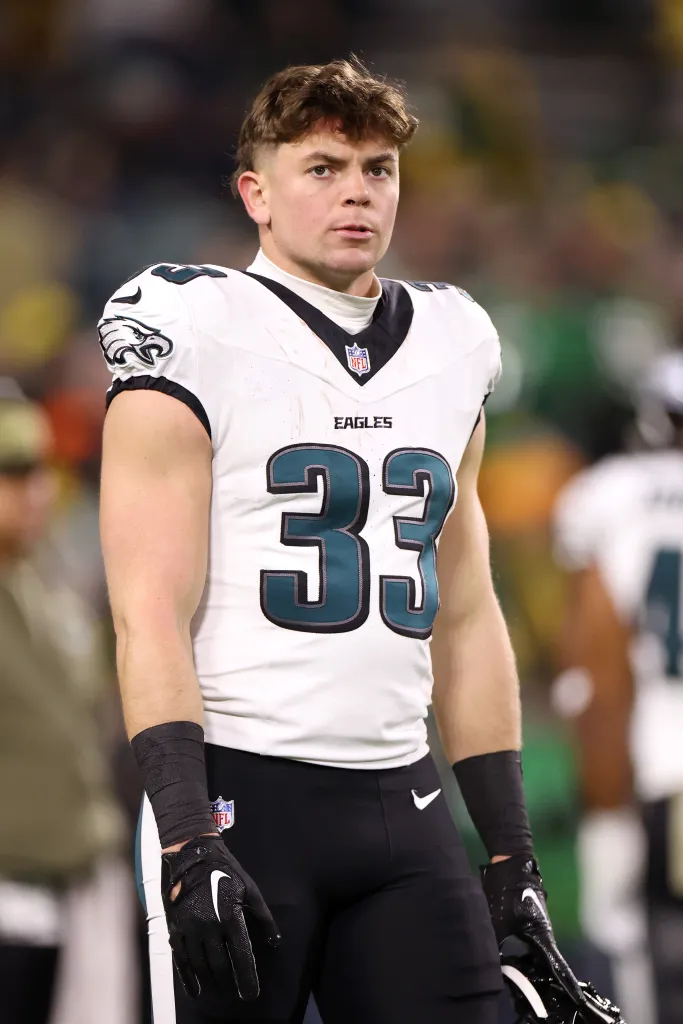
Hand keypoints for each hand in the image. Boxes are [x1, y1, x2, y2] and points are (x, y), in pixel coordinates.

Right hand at [161, 834, 279, 1000]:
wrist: (191, 854)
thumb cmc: (225, 869)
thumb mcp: (250, 889)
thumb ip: (263, 917)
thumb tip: (275, 940)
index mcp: (230, 916)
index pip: (241, 955)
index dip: (247, 977)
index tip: (251, 994)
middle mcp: (209, 926)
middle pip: (220, 965)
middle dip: (229, 983)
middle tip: (235, 994)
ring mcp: (190, 928)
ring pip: (200, 965)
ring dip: (211, 982)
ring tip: (220, 992)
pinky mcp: (175, 927)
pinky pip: (180, 958)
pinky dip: (187, 977)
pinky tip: (194, 990)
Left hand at [482, 854, 583, 1005]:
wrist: (511, 863)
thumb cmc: (508, 892)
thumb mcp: (498, 922)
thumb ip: (496, 946)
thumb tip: (492, 966)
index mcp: (542, 935)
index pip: (556, 965)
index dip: (566, 982)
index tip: (577, 997)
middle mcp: (544, 932)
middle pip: (548, 962)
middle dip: (548, 977)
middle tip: (551, 992)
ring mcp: (538, 925)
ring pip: (540, 952)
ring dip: (536, 964)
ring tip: (531, 979)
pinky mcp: (531, 920)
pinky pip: (533, 943)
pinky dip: (529, 953)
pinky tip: (519, 960)